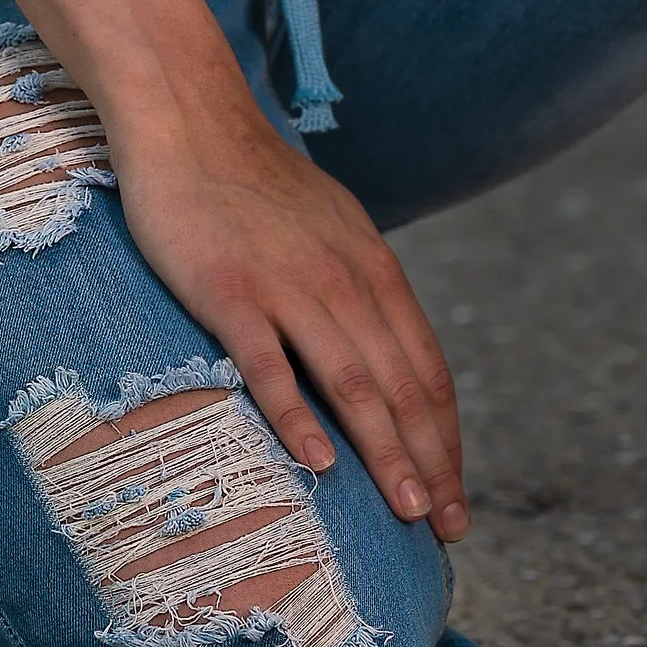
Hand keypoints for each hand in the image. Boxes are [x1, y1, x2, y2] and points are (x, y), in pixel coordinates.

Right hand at [107, 82, 468, 539]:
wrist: (189, 118)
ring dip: (387, 452)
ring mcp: (287, 286)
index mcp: (371, 268)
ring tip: (410, 511)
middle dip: (433, 461)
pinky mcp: (229, 292)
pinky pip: (270, 363)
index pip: (425, 367)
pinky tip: (318, 463)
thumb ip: (359, 284)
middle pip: (402, 384)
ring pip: (352, 382)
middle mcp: (343, 280)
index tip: (457, 492)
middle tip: (449, 528)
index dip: (446, 435)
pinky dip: (297, 416)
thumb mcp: (331, 226)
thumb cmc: (254, 179)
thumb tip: (384, 345)